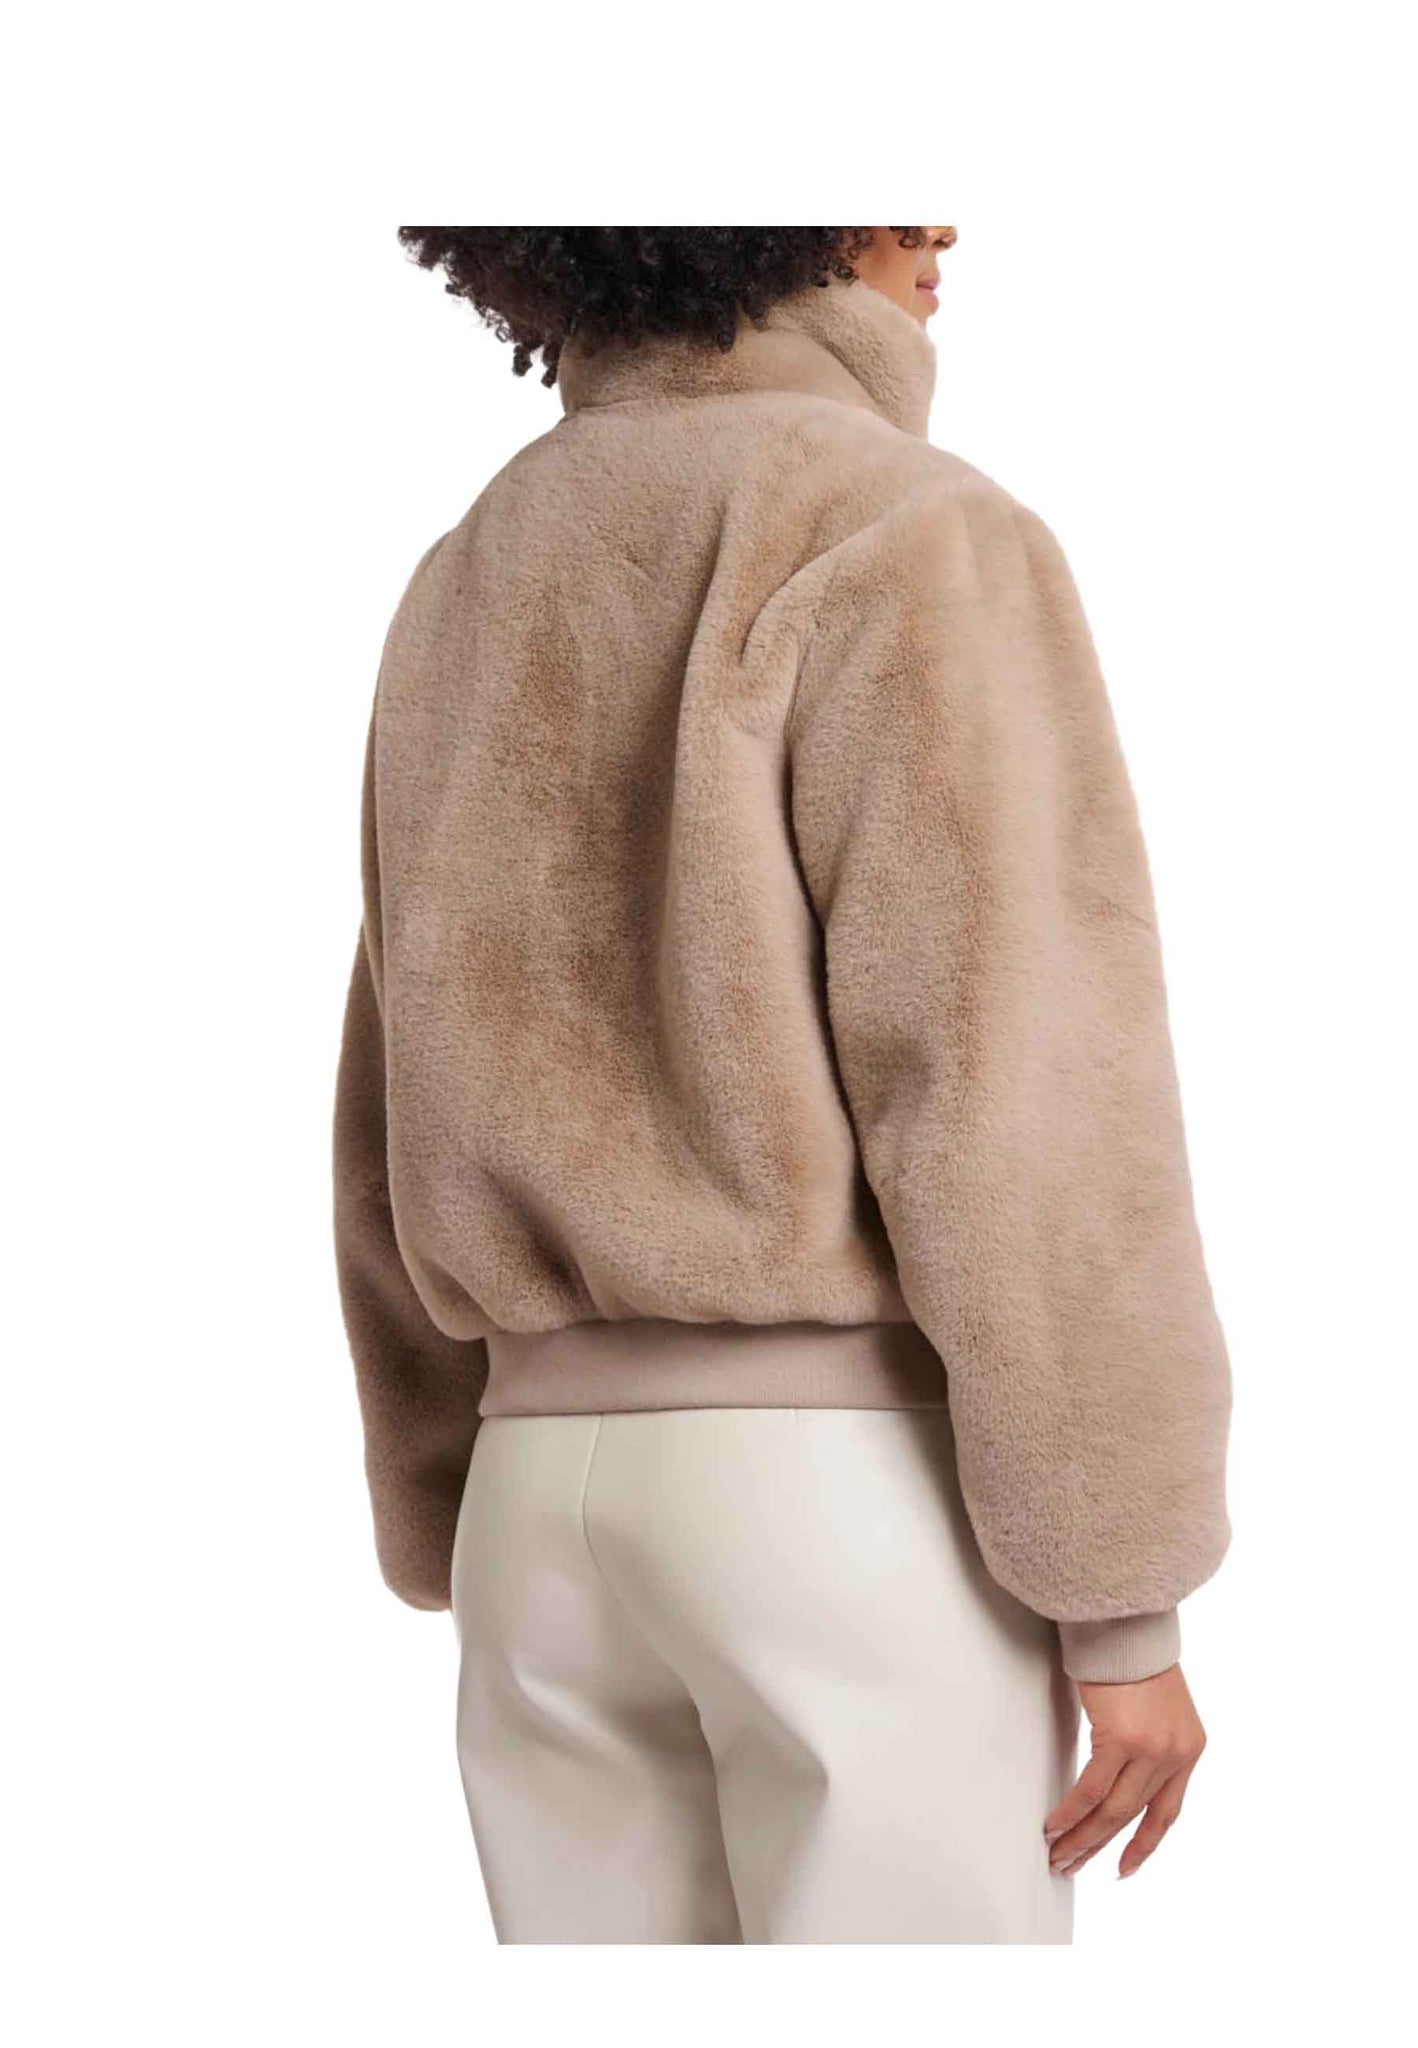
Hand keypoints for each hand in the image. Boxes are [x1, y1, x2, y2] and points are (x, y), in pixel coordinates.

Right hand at [1043, 1664, 1205, 1879]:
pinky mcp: (1123, 1741)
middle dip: (1099, 1846)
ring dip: (1082, 1838)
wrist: (1128, 1622)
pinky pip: (1091, 1790)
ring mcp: (1152, 1750)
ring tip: (1058, 1856)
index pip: (1167, 1812)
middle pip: (1133, 1816)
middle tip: (1072, 1865)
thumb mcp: (1156, 1706)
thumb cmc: (1133, 1654)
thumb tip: (1117, 1771)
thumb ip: (1148, 1742)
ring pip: (1112, 1812)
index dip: (1144, 1844)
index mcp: (1189, 1749)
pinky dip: (1070, 1813)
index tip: (1124, 1868)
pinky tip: (1053, 1826)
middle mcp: (1176, 1755)